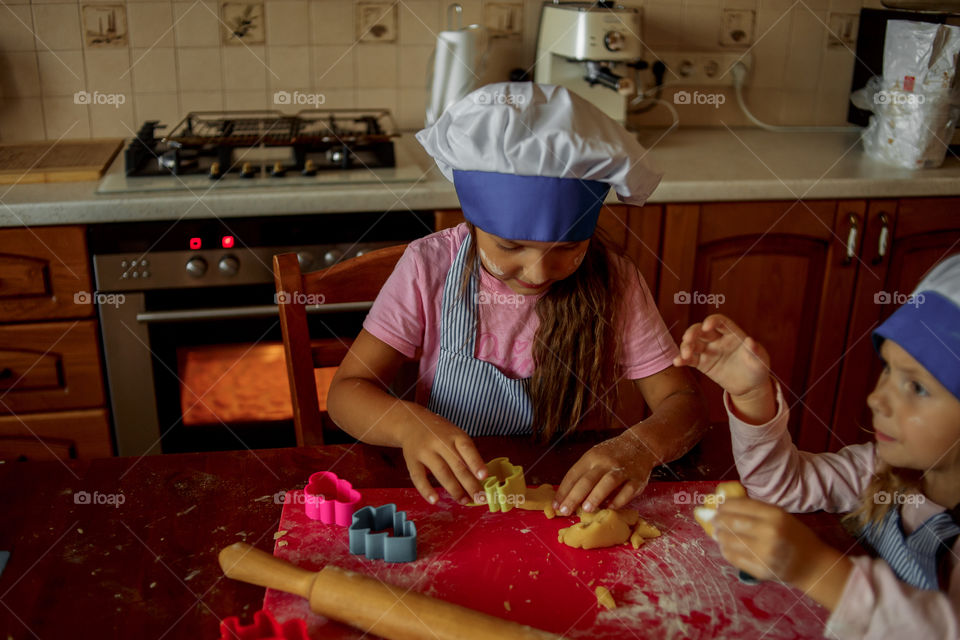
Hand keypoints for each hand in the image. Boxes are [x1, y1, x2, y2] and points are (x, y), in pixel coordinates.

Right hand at [399, 413, 487, 505]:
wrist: (411, 422)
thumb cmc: (440, 432)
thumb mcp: (455, 434)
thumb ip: (465, 453)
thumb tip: (478, 478)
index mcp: (454, 434)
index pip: (467, 448)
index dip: (476, 463)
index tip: (484, 476)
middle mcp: (440, 442)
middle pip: (456, 465)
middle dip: (469, 484)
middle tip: (480, 498)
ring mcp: (425, 451)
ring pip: (441, 473)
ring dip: (454, 490)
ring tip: (464, 501)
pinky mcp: (411, 460)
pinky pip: (418, 477)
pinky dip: (426, 490)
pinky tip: (435, 501)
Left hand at [553, 431, 656, 515]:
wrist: (640, 443)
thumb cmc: (612, 455)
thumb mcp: (595, 458)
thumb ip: (584, 475)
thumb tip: (567, 498)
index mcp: (591, 457)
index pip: (573, 475)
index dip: (563, 491)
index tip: (555, 506)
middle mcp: (605, 462)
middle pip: (587, 480)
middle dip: (574, 496)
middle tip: (565, 510)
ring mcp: (622, 470)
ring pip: (607, 483)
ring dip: (596, 496)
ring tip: (586, 509)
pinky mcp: (637, 479)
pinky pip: (627, 490)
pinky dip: (619, 500)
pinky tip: (610, 508)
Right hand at [673, 314, 770, 397]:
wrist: (750, 386)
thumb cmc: (757, 369)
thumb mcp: (760, 360)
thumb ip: (755, 351)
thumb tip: (750, 341)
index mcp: (732, 334)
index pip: (720, 322)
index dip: (712, 321)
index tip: (707, 326)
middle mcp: (718, 339)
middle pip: (701, 330)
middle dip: (693, 332)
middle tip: (688, 339)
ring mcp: (709, 351)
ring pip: (693, 343)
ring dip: (685, 346)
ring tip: (685, 354)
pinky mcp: (702, 364)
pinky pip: (690, 359)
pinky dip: (682, 359)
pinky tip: (677, 362)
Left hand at [713, 498, 841, 590]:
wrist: (813, 565)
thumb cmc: (795, 536)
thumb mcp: (780, 516)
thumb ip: (755, 510)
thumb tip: (722, 503)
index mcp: (775, 515)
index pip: (740, 506)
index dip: (724, 505)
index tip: (718, 505)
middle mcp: (769, 533)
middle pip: (731, 522)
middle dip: (717, 519)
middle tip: (712, 518)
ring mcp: (764, 553)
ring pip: (729, 540)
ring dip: (719, 535)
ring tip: (718, 532)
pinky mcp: (760, 570)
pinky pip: (733, 557)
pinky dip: (725, 550)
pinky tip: (725, 546)